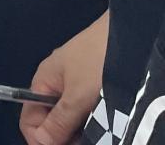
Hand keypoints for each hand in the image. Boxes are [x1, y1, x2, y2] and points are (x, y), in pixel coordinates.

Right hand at [21, 12, 108, 144]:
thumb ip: (59, 121)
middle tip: (86, 140)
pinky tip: (106, 123)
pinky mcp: (96, 85)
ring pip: (70, 118)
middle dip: (64, 137)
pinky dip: (93, 121)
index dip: (42, 139)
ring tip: (99, 132)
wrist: (134, 32)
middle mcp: (57, 84)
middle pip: (51, 121)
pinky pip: (86, 111)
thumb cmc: (100, 60)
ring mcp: (77, 84)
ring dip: (81, 131)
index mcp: (44, 82)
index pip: (30, 120)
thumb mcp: (78, 95)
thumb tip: (39, 142)